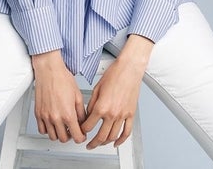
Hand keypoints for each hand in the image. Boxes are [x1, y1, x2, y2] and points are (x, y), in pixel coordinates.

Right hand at [31, 50, 86, 143]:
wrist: (49, 70)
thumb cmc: (63, 79)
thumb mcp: (78, 95)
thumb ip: (81, 112)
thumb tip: (82, 121)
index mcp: (68, 114)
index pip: (76, 136)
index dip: (81, 137)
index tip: (81, 135)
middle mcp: (56, 117)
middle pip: (64, 139)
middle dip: (70, 136)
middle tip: (73, 130)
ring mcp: (45, 116)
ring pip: (52, 136)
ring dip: (59, 134)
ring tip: (63, 127)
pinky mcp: (38, 113)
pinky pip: (42, 130)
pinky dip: (48, 130)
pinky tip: (52, 123)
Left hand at [81, 34, 153, 148]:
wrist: (129, 68)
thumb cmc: (114, 74)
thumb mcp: (97, 88)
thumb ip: (92, 104)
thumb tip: (89, 114)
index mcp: (101, 107)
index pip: (88, 126)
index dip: (83, 130)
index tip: (81, 131)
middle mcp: (112, 113)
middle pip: (100, 136)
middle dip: (92, 143)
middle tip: (89, 144)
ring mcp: (122, 115)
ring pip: (112, 136)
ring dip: (105, 143)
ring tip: (100, 143)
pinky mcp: (130, 114)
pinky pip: (126, 132)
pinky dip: (121, 140)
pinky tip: (116, 142)